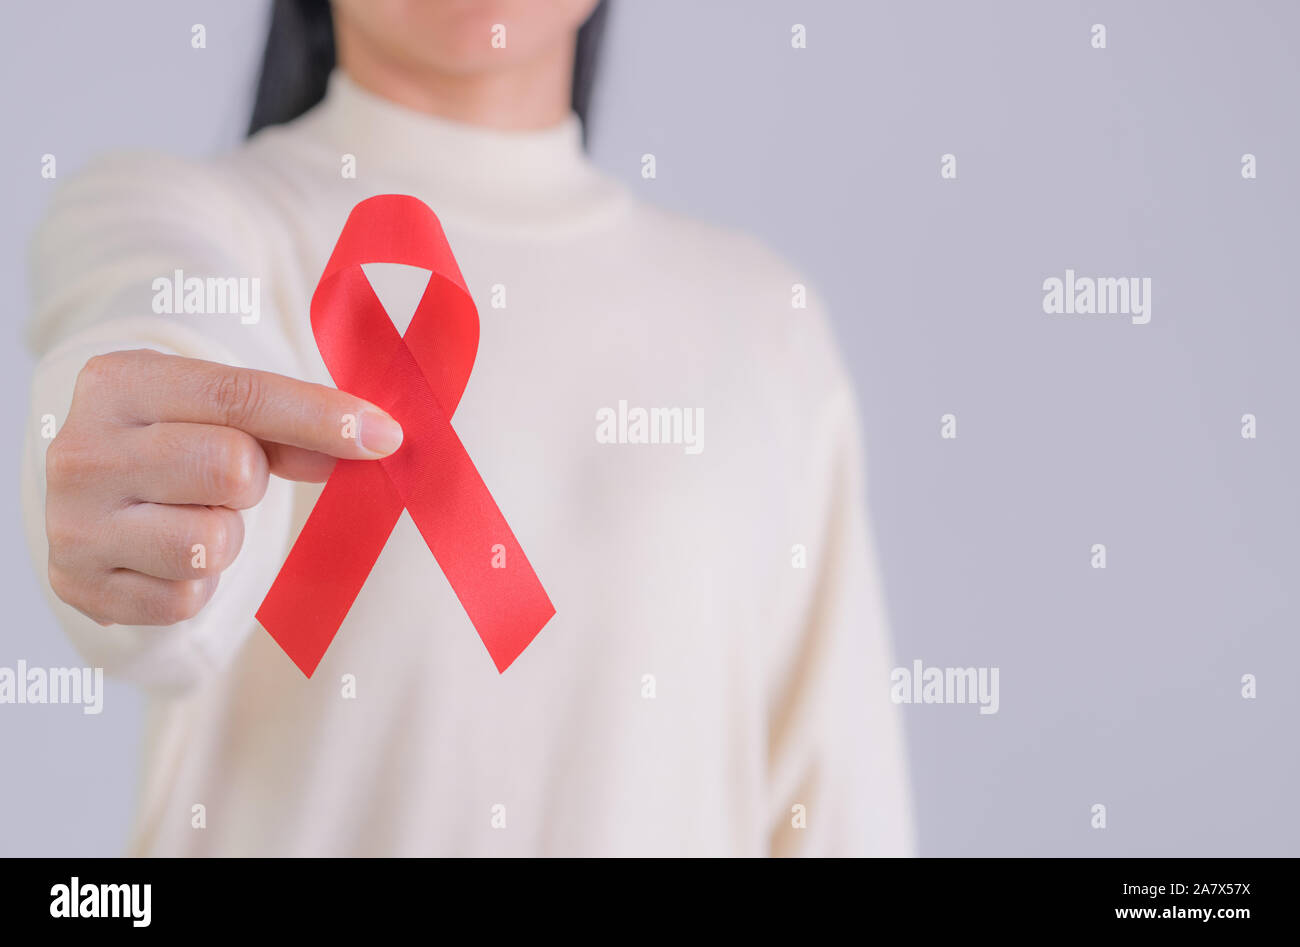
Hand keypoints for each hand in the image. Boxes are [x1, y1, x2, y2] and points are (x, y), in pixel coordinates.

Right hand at [43, 349, 403, 625]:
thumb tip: (373, 442)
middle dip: (252, 478)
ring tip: (195, 516)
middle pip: (231, 468)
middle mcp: (82, 452)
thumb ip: (291, 425)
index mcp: (117, 382)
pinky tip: (172, 555)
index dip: (321, 417)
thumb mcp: (217, 412)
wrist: (88, 499)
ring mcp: (73, 525)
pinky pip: (185, 599)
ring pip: (210, 543)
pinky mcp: (81, 588)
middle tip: (231, 479)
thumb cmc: (173, 440)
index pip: (240, 395)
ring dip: (225, 535)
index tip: (384, 435)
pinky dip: (199, 582)